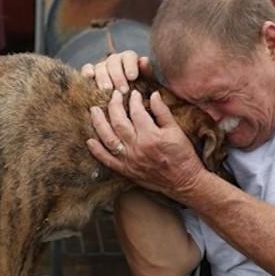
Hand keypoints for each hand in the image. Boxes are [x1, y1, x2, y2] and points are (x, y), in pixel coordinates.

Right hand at [81, 50, 152, 93]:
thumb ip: (147, 72)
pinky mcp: (90, 74)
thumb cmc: (140, 94)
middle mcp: (115, 61)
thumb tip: (144, 60)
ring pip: (100, 66)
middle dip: (118, 76)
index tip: (133, 77)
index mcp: (129, 60)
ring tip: (108, 90)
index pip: (129, 57)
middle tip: (122, 90)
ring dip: (103, 78)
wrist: (126, 106)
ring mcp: (101, 67)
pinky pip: (86, 69)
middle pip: (113, 61)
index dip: (130, 66)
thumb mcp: (147, 85)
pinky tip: (89, 77)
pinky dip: (87, 71)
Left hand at [87, 89, 206, 196]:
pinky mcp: (126, 171)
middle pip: (118, 122)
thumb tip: (153, 94)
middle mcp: (137, 147)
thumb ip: (163, 112)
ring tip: (94, 111)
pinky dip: (97, 151)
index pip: (136, 112)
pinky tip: (90, 141)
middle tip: (114, 95)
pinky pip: (107, 160)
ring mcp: (129, 160)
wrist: (184, 182)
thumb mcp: (176, 131)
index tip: (132, 94)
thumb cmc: (183, 156)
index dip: (133, 100)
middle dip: (114, 105)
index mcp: (151, 136)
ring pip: (108, 138)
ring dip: (98, 123)